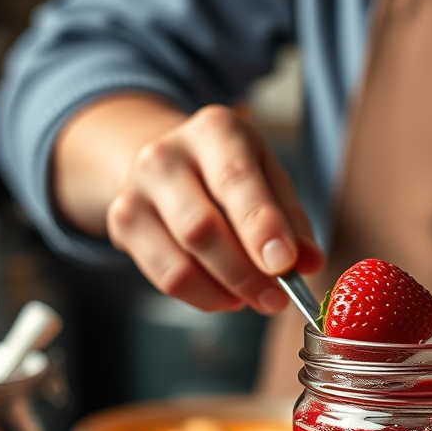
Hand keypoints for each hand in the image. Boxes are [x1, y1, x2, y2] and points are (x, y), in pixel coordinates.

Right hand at [54, 96, 323, 313]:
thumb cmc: (231, 174)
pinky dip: (204, 297)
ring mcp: (136, 190)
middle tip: (277, 299)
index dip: (261, 227)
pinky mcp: (122, 225)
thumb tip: (309, 262)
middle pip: (202, 228)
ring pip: (181, 261)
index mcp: (215, 130)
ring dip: (225, 292)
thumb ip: (292, 220)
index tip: (285, 264)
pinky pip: (165, 279)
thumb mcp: (270, 179)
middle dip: (245, 274)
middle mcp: (166, 154)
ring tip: (253, 298)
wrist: (170, 163)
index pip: (236, 180)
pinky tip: (226, 295)